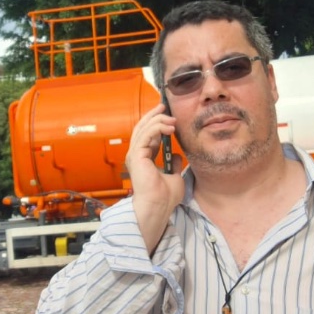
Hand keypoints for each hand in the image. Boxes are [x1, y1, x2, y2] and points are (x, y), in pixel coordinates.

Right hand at [126, 103, 185, 253]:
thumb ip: (175, 164)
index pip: (147, 135)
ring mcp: (135, 155)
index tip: (167, 116)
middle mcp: (136, 156)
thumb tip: (178, 156)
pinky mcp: (136, 156)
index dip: (156, 123)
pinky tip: (168, 127)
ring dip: (158, 121)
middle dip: (153, 116)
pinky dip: (156, 128)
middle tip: (164, 106)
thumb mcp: (174, 176)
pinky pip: (145, 136)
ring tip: (171, 119)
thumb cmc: (164, 197)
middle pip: (142, 128)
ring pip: (143, 129)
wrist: (158, 206)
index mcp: (143, 159)